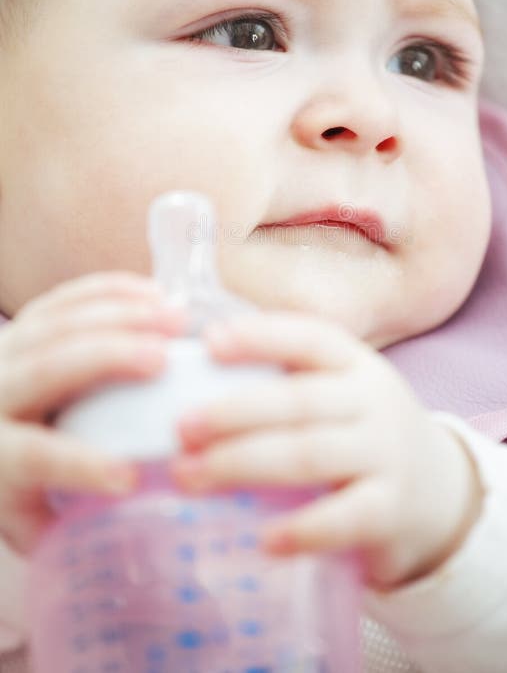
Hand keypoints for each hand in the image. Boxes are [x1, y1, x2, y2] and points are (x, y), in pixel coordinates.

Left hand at [0, 272, 186, 552]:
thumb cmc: (9, 484)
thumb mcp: (27, 518)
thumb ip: (69, 526)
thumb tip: (137, 532)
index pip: (28, 454)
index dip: (77, 463)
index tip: (129, 477)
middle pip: (46, 367)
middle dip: (106, 358)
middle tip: (162, 360)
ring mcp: (9, 349)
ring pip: (60, 322)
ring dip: (120, 314)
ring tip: (174, 317)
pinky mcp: (27, 322)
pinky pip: (67, 296)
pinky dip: (112, 290)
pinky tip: (155, 293)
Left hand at [172, 311, 482, 588]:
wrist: (437, 489)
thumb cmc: (360, 433)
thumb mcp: (338, 395)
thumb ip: (284, 384)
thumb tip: (192, 378)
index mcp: (355, 364)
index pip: (310, 337)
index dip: (262, 336)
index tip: (210, 342)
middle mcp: (374, 401)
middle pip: (300, 401)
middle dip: (234, 413)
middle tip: (182, 427)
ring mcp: (387, 454)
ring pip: (310, 454)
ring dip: (243, 465)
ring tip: (190, 476)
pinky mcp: (391, 509)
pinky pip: (345, 518)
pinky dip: (304, 529)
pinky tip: (265, 539)